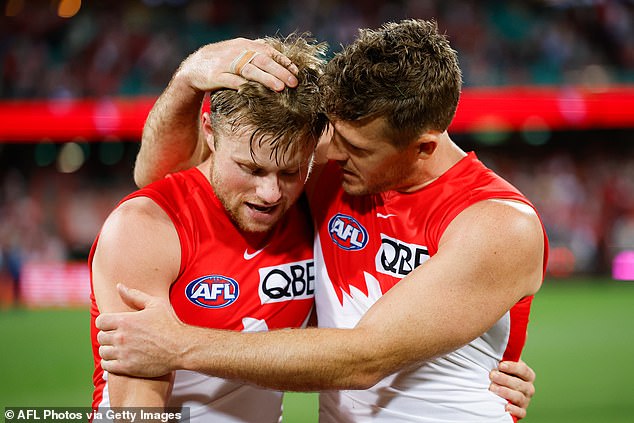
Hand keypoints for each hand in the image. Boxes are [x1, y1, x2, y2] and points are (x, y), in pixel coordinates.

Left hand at [96, 284, 184, 377]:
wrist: (181, 348)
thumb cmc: (169, 324)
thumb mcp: (155, 304)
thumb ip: (135, 295)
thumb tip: (119, 286)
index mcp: (125, 321)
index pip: (101, 321)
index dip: (106, 322)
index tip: (113, 325)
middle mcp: (121, 337)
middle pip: (101, 336)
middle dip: (108, 336)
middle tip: (118, 337)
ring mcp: (123, 353)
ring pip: (103, 352)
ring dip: (109, 349)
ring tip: (119, 348)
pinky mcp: (127, 367)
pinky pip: (107, 365)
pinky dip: (109, 362)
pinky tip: (119, 359)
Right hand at [176, 37, 298, 93]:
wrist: (194, 67)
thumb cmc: (222, 61)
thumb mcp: (238, 51)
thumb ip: (255, 51)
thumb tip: (277, 54)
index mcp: (245, 45)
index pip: (268, 51)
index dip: (283, 61)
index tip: (296, 72)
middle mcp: (237, 52)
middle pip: (262, 60)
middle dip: (280, 71)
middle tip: (294, 83)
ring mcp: (226, 64)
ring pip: (250, 70)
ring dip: (266, 79)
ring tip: (280, 88)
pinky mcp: (217, 76)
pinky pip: (232, 82)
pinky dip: (244, 86)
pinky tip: (256, 93)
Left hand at [489, 359, 535, 419]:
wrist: (499, 390)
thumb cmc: (500, 374)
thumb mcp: (502, 364)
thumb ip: (503, 356)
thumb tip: (496, 342)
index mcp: (527, 375)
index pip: (524, 370)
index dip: (513, 367)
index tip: (500, 365)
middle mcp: (528, 387)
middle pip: (520, 384)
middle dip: (505, 379)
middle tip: (492, 376)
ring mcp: (525, 400)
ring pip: (519, 397)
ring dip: (505, 392)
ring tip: (493, 388)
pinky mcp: (521, 411)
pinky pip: (521, 412)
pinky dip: (514, 410)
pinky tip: (506, 406)